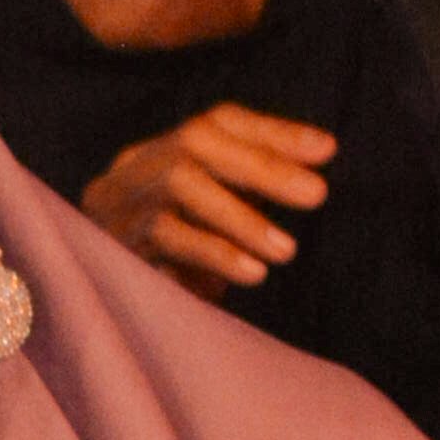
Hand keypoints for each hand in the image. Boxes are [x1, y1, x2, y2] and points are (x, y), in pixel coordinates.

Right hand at [84, 103, 337, 297]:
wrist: (113, 318)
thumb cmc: (182, 260)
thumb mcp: (220, 212)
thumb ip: (258, 178)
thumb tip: (322, 149)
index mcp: (161, 150)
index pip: (217, 122)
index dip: (272, 132)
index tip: (327, 150)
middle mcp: (133, 167)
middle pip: (195, 142)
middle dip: (261, 166)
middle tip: (317, 194)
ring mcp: (117, 203)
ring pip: (179, 185)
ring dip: (241, 216)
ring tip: (286, 250)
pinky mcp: (112, 246)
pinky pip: (167, 239)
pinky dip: (216, 251)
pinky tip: (253, 272)